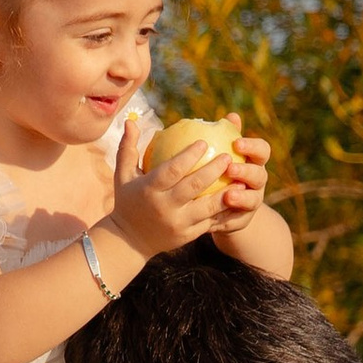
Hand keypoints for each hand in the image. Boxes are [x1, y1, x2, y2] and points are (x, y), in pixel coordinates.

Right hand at [110, 122, 243, 260]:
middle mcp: (165, 208)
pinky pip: (210, 222)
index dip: (189, 156)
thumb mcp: (122, 175)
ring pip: (207, 207)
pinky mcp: (187, 236)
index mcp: (149, 190)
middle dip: (214, 170)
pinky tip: (237, 198)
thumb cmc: (128, 201)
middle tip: (228, 156)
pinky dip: (224, 210)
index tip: (204, 141)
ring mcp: (178, 224)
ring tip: (239, 179)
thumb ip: (127, 148)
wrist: (130, 241)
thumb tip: (131, 121)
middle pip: (194, 186)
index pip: (172, 170)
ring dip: (226, 192)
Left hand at [213, 131, 271, 230]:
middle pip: (260, 175)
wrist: (222, 205)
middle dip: (246, 171)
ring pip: (252, 200)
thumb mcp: (224, 153)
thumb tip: (231, 116)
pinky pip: (237, 220)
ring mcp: (253, 202)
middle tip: (230, 168)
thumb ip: (227, 136)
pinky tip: (214, 217)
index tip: (236, 143)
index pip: (262, 150)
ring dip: (241, 198)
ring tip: (227, 196)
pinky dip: (228, 218)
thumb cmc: (221, 171)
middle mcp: (257, 182)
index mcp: (254, 162)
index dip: (252, 146)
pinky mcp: (243, 221)